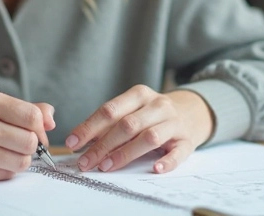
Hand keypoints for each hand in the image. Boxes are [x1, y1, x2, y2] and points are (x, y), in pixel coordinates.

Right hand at [0, 90, 54, 182]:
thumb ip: (20, 107)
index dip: (41, 125)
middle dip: (31, 142)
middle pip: (30, 142)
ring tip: (6, 149)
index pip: (32, 117)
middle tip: (20, 140)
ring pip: (21, 161)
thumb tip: (51, 118)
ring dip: (20, 157)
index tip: (38, 129)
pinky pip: (5, 175)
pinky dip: (6, 168)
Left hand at [66, 85, 212, 173]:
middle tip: (86, 162)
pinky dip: (167, 161)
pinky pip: (177, 153)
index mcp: (139, 94)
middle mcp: (158, 105)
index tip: (73, 142)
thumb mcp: (132, 110)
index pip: (110, 110)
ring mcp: (174, 122)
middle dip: (103, 145)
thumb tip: (80, 139)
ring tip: (107, 166)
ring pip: (149, 137)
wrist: (191, 112)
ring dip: (125, 153)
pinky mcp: (186, 141)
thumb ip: (110, 122)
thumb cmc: (151, 114)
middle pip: (127, 125)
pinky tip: (155, 169)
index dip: (89, 127)